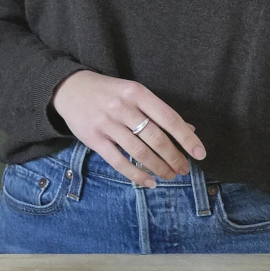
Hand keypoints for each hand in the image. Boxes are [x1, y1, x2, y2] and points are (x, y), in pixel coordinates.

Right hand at [51, 70, 205, 189]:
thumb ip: (158, 111)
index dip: (186, 138)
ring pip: (139, 152)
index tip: (199, 154)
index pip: (168, 118)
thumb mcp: (133, 93)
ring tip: (170, 176)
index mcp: (136, 93)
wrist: (69, 88)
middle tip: (184, 170)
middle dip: (174, 158)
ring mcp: (107, 124)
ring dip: (159, 168)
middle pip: (156, 138)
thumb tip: (189, 130)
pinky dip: (136, 175)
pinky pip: (119, 162)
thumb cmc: (108, 92)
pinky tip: (149, 182)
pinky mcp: (94, 139)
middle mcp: (122, 108)